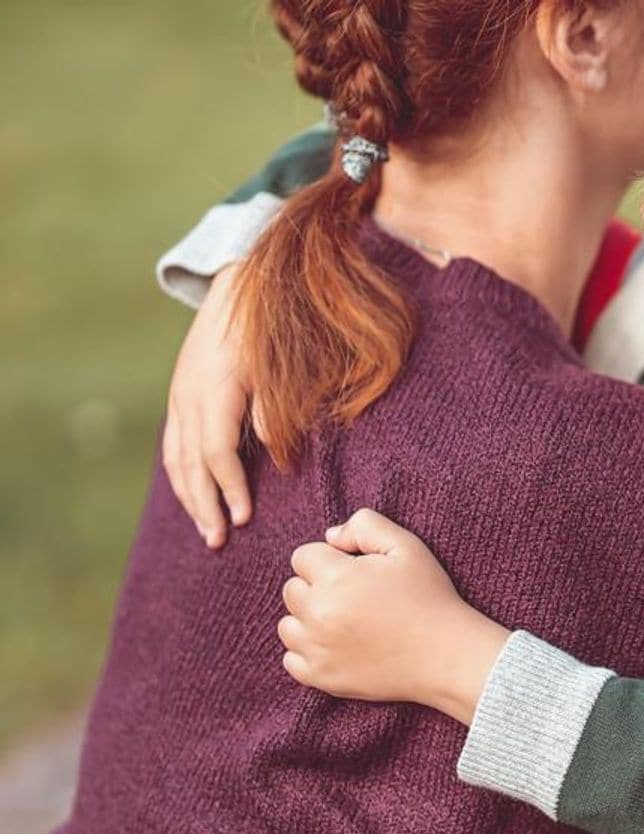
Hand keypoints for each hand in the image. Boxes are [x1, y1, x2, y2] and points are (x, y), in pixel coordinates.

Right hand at [163, 263, 263, 548]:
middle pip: (192, 465)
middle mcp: (189, 399)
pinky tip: (192, 495)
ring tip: (205, 529)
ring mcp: (179, 399)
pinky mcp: (179, 397)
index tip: (244, 518)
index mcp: (214, 393)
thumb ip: (273, 409)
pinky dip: (182, 475)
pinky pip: (174, 445)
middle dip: (204, 506)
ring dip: (190, 498)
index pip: (217, 454)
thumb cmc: (265, 328)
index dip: (230, 488)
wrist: (236, 288)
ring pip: (178, 459)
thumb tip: (275, 454)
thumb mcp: (275, 364)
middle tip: (218, 542)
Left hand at [278, 510, 510, 723]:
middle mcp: (319, 615)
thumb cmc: (429, 597)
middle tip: (356, 597)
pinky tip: (337, 645)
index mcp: (336, 579)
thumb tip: (330, 537)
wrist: (446, 655)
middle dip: (317, 587)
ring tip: (346, 621)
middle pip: (292, 589)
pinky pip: (291, 659)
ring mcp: (317, 649)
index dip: (331, 559)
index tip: (358, 572)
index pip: (303, 557)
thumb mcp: (406, 546)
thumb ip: (364, 525)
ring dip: (309, 619)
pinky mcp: (320, 677)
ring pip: (288, 624)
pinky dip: (308, 651)